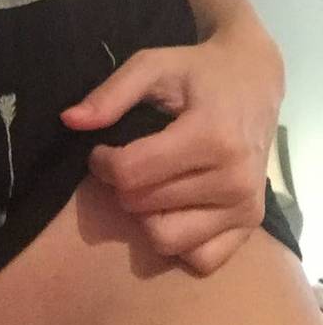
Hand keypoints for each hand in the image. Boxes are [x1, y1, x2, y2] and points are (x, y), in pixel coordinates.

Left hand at [60, 23, 284, 275]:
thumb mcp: (152, 65)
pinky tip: (175, 207)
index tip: (102, 148)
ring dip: (145, 215)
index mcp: (211, 136)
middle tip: (129, 160)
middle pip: (142, 206)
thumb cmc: (197, 71)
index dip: (101, 163)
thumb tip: (69, 121)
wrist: (254, 81)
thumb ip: (110, 94)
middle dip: (123, 185)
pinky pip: (200, 259)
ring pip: (165, 239)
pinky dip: (179, 240)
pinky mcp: (251, 225)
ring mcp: (245, 207)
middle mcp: (233, 178)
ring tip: (151, 183)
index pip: (130, 174)